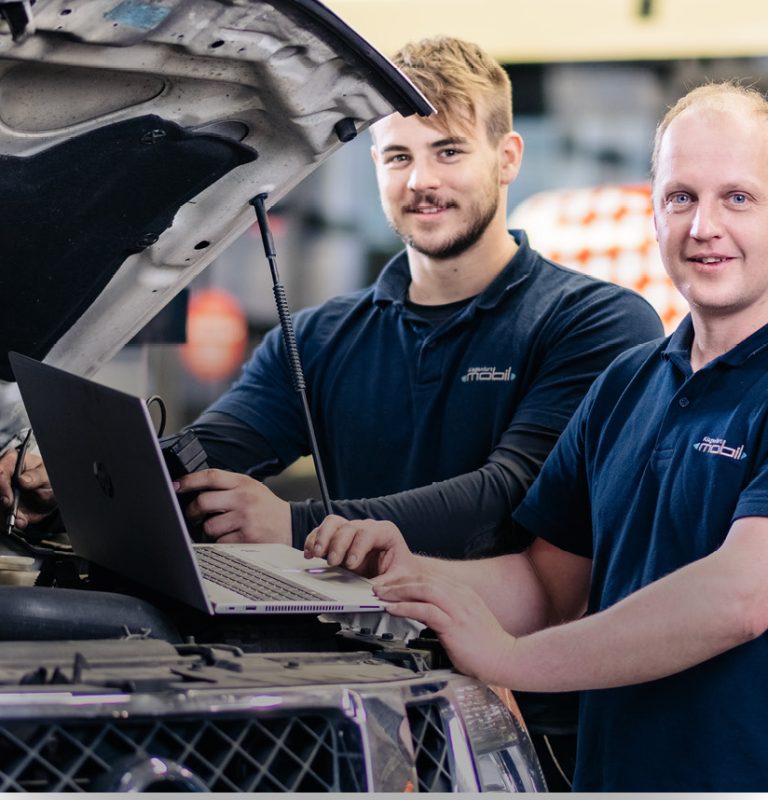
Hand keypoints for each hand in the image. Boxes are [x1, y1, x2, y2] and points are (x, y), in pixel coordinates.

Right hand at [0, 448, 56, 528]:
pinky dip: (9, 522)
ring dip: (5, 515)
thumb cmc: (48, 479)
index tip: (7, 499)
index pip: (0, 471)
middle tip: (10, 510)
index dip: (1, 486)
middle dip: (1, 503)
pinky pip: (1, 516)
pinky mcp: (2, 506)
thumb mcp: (47, 476)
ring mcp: (2, 492)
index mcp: (13, 461)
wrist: (53, 497)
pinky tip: (20, 521)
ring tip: (20, 519)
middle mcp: (4, 477)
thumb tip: (22, 480)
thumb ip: (36, 477)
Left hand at [174, 469, 290, 544]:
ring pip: (209, 526)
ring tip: (220, 527)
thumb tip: (194, 490)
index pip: (211, 476)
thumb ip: (227, 486)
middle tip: (192, 515)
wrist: (291, 524)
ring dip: (208, 530)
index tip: (176, 485)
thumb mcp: (251, 487)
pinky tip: (231, 537)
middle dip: (192, 511)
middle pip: (203, 501)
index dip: (189, 480)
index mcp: (243, 482)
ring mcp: (245, 518)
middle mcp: (244, 498)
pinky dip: (221, 542)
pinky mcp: (247, 537)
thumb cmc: (265, 507)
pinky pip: (220, 541)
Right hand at [304, 514, 414, 577]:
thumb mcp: (400, 579)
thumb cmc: (401, 572)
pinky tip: (309, 553)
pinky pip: (323, 531)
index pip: (368, 533)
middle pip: (348, 527)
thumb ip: (387, 585)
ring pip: (333, 523)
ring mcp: (351, 531)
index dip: (357, 547)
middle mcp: (367, 528)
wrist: (399, 570)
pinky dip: (314, 540)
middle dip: (338, 544)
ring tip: (316, 554)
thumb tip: (372, 592)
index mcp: (385, 532)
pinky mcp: (338, 539)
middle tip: (333, 562)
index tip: (351, 564)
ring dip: (322, 537)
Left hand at [373, 573, 515, 683]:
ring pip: (423, 589)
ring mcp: (458, 609)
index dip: (407, 579)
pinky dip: (406, 607)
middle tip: (379, 586)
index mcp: (464, 593)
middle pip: (424, 579)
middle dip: (398, 581)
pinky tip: (393, 609)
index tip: (391, 584)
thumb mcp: (466, 621)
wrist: (507, 659)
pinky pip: (425, 610)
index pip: (431, 578)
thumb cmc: (486, 646)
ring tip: (381, 595)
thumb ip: (448, 613)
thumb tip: (424, 613)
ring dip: (398, 591)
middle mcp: (461, 596)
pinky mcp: (454, 624)